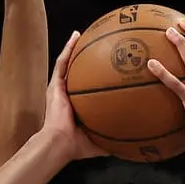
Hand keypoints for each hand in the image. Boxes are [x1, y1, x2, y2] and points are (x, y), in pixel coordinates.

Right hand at [40, 31, 108, 161]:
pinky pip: (62, 63)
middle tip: (96, 47)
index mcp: (76, 107)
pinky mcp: (54, 85)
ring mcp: (59, 89)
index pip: (85, 88)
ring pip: (67, 63)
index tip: (106, 69)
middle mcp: (67, 95)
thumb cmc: (76, 146)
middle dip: (84, 60)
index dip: (94, 78)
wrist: (60, 144)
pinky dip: (68, 48)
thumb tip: (130, 149)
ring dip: (74, 49)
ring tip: (82, 34)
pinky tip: (76, 36)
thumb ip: (113, 141)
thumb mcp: (99, 142)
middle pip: (76, 72)